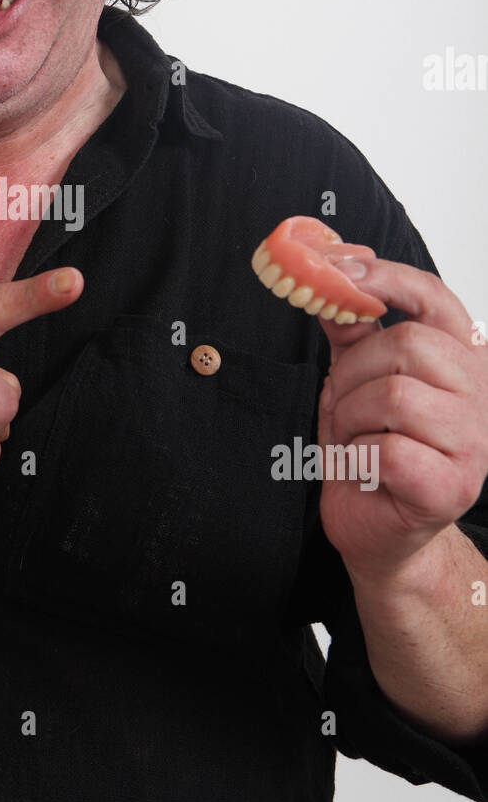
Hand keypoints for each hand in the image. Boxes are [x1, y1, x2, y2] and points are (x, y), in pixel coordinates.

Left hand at [316, 257, 487, 580]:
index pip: (435, 299)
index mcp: (462, 360)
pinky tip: (364, 471)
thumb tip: (330, 281)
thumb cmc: (370, 452)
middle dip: (353, 371)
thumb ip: (351, 333)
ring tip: (352, 439)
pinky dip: (357, 458)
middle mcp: (481, 395)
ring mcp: (475, 443)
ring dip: (351, 418)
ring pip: (395, 396)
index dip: (386, 278)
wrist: (378, 531)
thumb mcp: (354, 381)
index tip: (338, 270)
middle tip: (340, 402)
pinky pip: (387, 449)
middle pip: (408, 345)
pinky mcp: (453, 487)